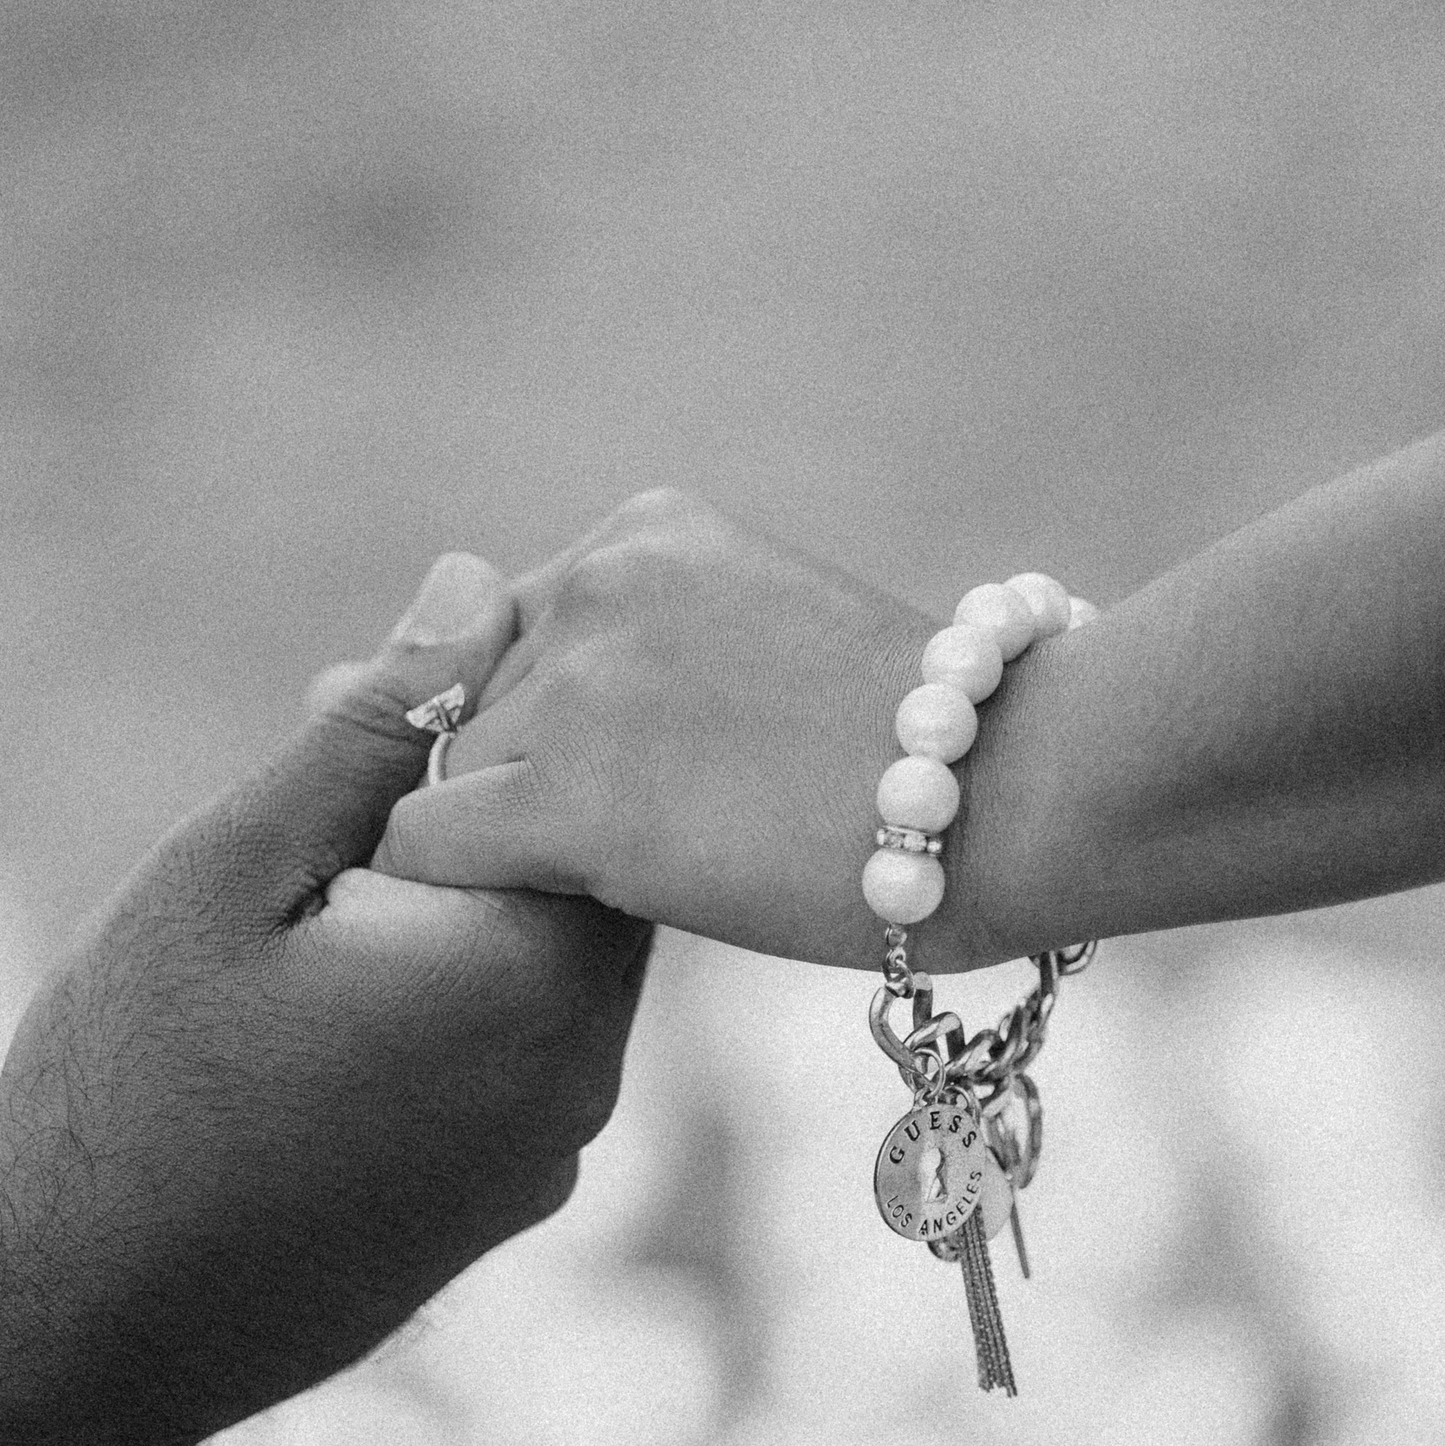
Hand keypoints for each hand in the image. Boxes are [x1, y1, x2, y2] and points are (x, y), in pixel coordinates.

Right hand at [0, 553, 653, 1445]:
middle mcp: (579, 1071)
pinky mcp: (509, 1200)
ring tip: (316, 887)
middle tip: (333, 781)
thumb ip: (370, 730)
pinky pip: (516, 1046)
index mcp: (529, 974)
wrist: (80, 1332)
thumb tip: (470, 586)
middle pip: (574, 866)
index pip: (582, 777)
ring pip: (545, 958)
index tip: (369, 697)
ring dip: (456, 898)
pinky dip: (451, 991)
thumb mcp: (230, 869)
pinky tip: (331, 996)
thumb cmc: (130, 1087)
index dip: (479, 709)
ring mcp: (551, 1151)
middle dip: (468, 802)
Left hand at [374, 490, 1002, 969]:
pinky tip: (552, 912)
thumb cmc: (929, 747)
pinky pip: (425, 843)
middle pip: (472, 706)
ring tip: (647, 878)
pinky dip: (465, 888)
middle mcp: (593, 583)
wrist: (1018, 788)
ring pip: (451, 778)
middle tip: (650, 841)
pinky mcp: (568, 795)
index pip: (512, 636)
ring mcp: (577, 685)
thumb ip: (658, 647)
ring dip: (515, 840)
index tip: (627, 786)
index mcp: (646, 532)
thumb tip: (551, 708)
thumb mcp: (774, 634)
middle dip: (528, 778)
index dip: (550, 725)